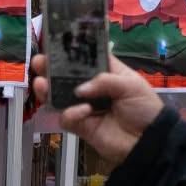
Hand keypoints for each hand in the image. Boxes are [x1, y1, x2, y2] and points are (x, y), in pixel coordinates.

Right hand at [31, 53, 163, 168]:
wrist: (147, 142)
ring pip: (59, 96)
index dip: (73, 51)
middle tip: (39, 62)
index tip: (57, 44)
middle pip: (67, 76)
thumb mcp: (131, 85)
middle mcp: (92, 88)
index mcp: (106, 72)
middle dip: (51, 68)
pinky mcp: (80, 126)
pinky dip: (72, 113)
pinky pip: (67, 117)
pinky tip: (84, 112)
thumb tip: (79, 89)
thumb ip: (104, 81)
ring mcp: (84, 106)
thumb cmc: (144, 108)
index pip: (86, 58)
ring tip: (40, 82)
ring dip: (48, 89)